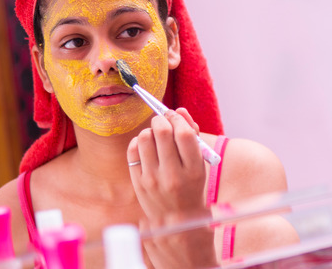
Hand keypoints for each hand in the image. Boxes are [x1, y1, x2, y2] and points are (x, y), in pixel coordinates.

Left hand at [127, 107, 216, 267]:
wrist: (176, 220)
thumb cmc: (191, 185)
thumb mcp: (199, 163)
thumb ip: (192, 135)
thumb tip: (179, 110)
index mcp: (194, 170)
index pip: (184, 133)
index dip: (178, 118)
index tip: (175, 115)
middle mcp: (173, 175)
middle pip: (162, 131)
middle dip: (161, 119)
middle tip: (163, 120)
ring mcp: (153, 180)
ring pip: (145, 138)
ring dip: (150, 130)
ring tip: (155, 136)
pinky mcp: (138, 183)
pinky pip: (132, 150)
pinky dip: (138, 142)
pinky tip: (146, 147)